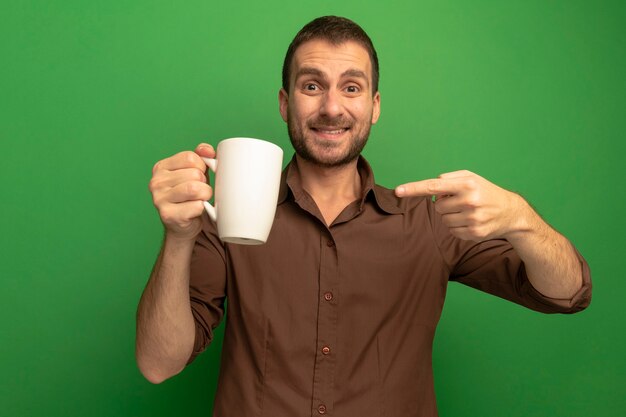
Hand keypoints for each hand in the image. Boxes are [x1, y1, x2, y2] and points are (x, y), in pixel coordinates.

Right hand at [149, 144, 214, 239]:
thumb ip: (201, 156)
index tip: (200, 176)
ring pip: (195, 189)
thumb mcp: (196, 172)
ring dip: (205, 195)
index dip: (202, 167)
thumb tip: (208, 150)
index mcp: (161, 167)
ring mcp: (159, 199)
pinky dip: (202, 209)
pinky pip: (196, 206)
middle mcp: (156, 182)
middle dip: (204, 183)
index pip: (190, 157)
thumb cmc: (191, 196)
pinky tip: (196, 211)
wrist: (183, 226)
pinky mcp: (168, 215)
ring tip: (200, 200)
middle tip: (199, 193)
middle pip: (195, 174)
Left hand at [395, 170, 526, 241]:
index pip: (434, 186)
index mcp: (467, 184)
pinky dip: (457, 226)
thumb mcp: (471, 177)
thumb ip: (448, 178)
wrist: (511, 212)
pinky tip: (471, 221)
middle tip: (462, 202)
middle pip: (438, 207)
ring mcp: (473, 219)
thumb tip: (432, 191)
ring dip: (451, 216)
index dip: (414, 188)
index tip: (398, 191)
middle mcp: (470, 201)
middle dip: (445, 204)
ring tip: (468, 211)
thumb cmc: (485, 191)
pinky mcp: (474, 233)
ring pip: (443, 220)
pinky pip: (451, 231)